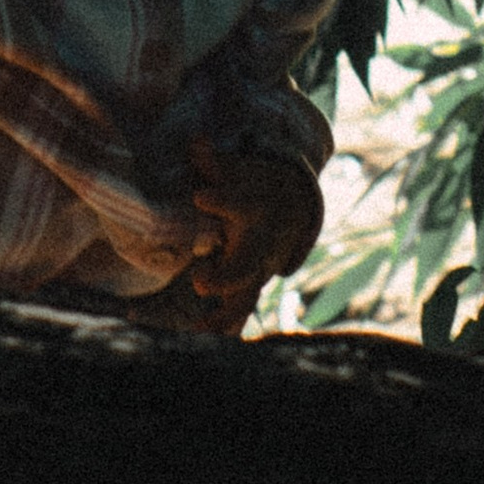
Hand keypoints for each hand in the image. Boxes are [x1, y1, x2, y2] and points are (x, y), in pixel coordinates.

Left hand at [185, 140, 324, 334]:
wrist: (290, 207)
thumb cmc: (253, 184)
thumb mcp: (236, 169)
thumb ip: (214, 162)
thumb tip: (195, 141)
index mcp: (253, 209)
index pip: (241, 202)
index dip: (223, 199)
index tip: (200, 195)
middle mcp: (259, 246)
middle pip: (247, 264)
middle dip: (225, 276)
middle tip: (200, 282)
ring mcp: (256, 273)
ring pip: (243, 299)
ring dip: (221, 317)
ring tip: (196, 332)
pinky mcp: (247, 290)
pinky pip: (234, 315)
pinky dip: (217, 330)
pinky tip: (193, 342)